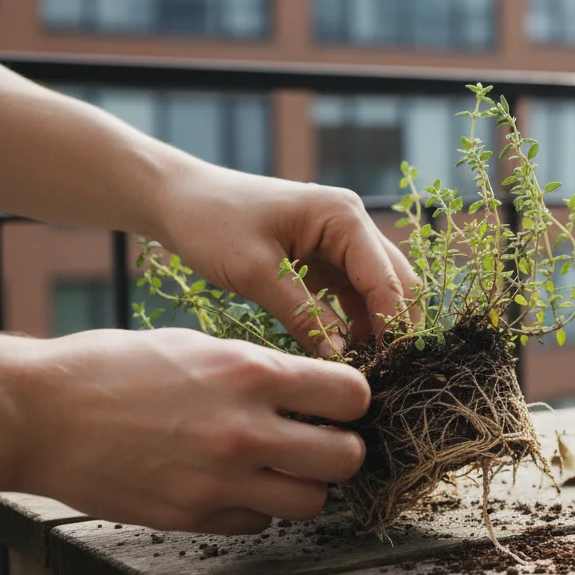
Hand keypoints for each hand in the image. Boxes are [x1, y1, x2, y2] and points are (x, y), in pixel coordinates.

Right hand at [13, 328, 368, 533]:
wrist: (39, 415)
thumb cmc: (116, 368)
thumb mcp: (198, 347)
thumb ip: (262, 370)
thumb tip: (316, 390)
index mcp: (250, 374)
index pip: (351, 395)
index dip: (353, 400)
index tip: (339, 402)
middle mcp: (244, 430)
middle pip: (347, 457)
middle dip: (342, 449)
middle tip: (321, 440)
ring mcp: (219, 481)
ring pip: (312, 501)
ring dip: (305, 484)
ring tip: (280, 465)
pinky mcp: (194, 517)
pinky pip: (260, 521)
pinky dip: (257, 506)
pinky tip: (233, 483)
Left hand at [152, 161, 417, 357]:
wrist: (178, 200)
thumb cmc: (212, 224)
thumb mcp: (256, 273)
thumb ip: (303, 315)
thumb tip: (340, 360)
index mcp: (344, 216)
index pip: (386, 279)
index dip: (392, 326)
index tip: (385, 369)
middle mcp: (353, 224)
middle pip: (395, 283)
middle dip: (394, 327)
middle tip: (382, 374)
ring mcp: (341, 240)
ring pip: (378, 291)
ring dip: (376, 327)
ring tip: (362, 369)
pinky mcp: (326, 257)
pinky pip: (353, 294)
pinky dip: (354, 322)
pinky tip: (343, 352)